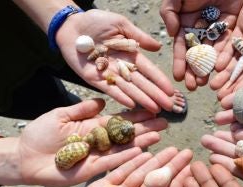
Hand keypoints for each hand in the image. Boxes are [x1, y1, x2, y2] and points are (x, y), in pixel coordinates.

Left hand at [18, 99, 166, 186]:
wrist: (24, 158)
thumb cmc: (39, 135)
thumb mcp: (59, 116)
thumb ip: (81, 109)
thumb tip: (102, 101)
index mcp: (92, 125)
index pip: (119, 119)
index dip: (136, 115)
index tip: (152, 109)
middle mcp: (99, 140)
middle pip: (126, 133)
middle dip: (146, 128)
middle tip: (165, 122)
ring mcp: (97, 155)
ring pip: (123, 148)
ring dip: (141, 142)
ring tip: (158, 136)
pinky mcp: (91, 169)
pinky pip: (111, 162)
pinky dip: (125, 157)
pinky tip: (140, 151)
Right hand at [49, 147, 192, 186]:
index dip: (178, 186)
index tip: (192, 172)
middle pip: (156, 183)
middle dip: (171, 168)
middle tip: (187, 153)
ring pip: (139, 174)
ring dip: (154, 161)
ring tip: (170, 149)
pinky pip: (117, 173)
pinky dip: (129, 162)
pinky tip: (142, 152)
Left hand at [56, 9, 175, 112]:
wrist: (71, 25)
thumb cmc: (96, 21)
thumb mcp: (120, 24)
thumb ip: (139, 37)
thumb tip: (159, 46)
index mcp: (130, 55)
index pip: (149, 70)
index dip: (160, 81)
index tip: (171, 91)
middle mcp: (122, 67)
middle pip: (142, 83)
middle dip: (156, 95)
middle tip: (169, 107)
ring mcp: (109, 74)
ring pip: (129, 89)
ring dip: (142, 99)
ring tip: (155, 109)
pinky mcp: (95, 79)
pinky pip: (109, 90)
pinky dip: (120, 97)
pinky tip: (132, 104)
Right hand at [160, 0, 242, 89]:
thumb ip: (169, 12)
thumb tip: (172, 34)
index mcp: (186, 24)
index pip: (182, 47)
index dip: (180, 62)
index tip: (179, 78)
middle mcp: (201, 31)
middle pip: (198, 56)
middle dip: (195, 72)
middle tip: (194, 87)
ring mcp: (218, 31)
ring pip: (214, 54)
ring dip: (211, 70)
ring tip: (209, 85)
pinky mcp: (234, 28)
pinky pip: (231, 46)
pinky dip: (228, 59)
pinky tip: (224, 71)